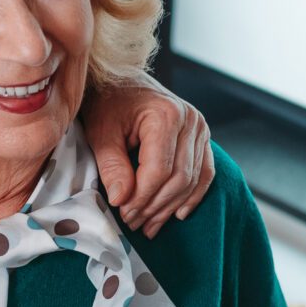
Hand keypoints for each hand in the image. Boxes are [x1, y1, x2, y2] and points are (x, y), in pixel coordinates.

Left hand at [83, 75, 214, 236]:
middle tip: (132, 223)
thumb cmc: (108, 102)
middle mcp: (190, 120)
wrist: (122, 80)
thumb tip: (122, 200)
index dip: (142, 197)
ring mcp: (200, 128)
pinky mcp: (202, 137)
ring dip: (170, 207)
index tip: (123, 213)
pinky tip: (178, 213)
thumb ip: (111, 164)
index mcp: (165, 114)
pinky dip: (193, 196)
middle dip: (154, 206)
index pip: (159, 170)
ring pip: (192, 180)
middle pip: (178, 178)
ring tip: (148, 225)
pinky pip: (205, 173)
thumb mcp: (100, 130)